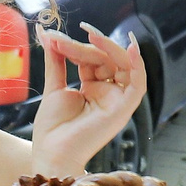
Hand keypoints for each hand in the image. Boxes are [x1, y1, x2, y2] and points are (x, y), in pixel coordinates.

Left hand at [28, 23, 150, 175]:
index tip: (54, 38)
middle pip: (106, 60)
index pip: (92, 59)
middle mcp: (108, 93)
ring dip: (108, 48)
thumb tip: (48, 34)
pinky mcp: (123, 110)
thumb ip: (57, 59)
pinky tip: (132, 47)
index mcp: (93, 89)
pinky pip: (138, 85)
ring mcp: (116, 101)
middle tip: (62, 40)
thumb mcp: (54, 86)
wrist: (52, 152)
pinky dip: (138, 65)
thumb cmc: (52, 128)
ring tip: (90, 36)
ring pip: (121, 66)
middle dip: (88, 47)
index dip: (77, 46)